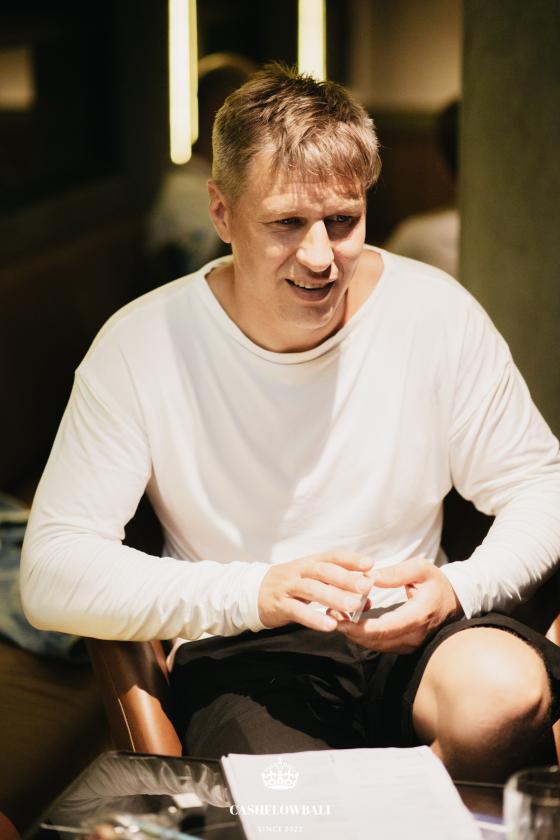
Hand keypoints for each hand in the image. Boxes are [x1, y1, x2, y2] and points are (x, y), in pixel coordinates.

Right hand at [258, 552, 373, 631]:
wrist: (254, 592)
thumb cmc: (291, 586)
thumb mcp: (312, 580)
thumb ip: (337, 586)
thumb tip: (367, 595)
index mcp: (309, 562)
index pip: (331, 556)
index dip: (350, 559)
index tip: (370, 564)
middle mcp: (299, 571)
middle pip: (323, 571)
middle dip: (346, 578)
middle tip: (366, 586)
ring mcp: (288, 587)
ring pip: (312, 589)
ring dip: (334, 597)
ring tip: (353, 606)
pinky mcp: (280, 605)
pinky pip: (298, 611)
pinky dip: (314, 618)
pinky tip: (329, 625)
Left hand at [336, 556, 462, 652]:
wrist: (453, 602)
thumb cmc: (436, 583)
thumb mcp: (421, 569)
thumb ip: (397, 572)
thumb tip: (370, 577)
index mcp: (418, 615)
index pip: (386, 628)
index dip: (361, 627)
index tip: (340, 619)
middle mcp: (413, 635)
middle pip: (377, 640)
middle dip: (351, 630)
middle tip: (330, 613)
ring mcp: (409, 643)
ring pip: (376, 645)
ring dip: (354, 633)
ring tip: (334, 614)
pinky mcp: (404, 645)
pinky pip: (380, 644)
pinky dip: (362, 635)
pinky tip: (349, 620)